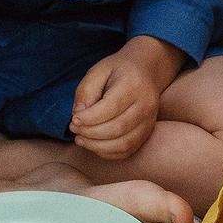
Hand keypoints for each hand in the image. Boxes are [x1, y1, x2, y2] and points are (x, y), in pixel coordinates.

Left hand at [69, 36, 183, 159]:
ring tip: (80, 139)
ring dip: (97, 146)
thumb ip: (86, 91)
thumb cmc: (118, 70)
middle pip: (117, 128)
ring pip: (123, 144)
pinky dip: (108, 153)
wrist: (147, 72)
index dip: (89, 118)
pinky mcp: (147, 133)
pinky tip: (94, 145)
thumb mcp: (98, 70)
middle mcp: (146, 105)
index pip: (111, 108)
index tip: (73, 120)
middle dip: (90, 133)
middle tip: (74, 129)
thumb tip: (78, 116)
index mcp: (134, 85)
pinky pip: (127, 151)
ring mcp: (149, 121)